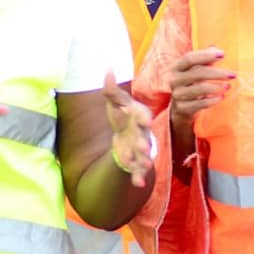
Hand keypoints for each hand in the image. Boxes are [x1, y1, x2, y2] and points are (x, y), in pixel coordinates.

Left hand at [103, 72, 154, 187]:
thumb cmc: (122, 113)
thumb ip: (111, 89)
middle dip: (144, 142)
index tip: (145, 119)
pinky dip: (138, 176)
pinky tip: (138, 184)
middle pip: (145, 137)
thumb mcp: (115, 101)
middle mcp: (142, 132)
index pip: (143, 115)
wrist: (125, 131)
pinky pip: (137, 169)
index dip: (144, 117)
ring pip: (144, 154)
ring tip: (144, 166)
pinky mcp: (135, 160)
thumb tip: (108, 69)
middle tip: (143, 146)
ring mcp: (140, 147)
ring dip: (144, 160)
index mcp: (139, 116)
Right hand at [169, 47, 235, 136]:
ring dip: (216, 87)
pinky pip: (199, 104)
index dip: (206, 55)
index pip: (189, 58)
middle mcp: (174, 80)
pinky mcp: (183, 108)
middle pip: (197, 73)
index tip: (223, 54)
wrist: (181, 106)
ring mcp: (177, 94)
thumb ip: (205, 58)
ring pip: (199, 89)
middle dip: (217, 73)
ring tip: (228, 86)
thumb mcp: (196, 69)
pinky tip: (222, 97)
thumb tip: (215, 47)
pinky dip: (212, 100)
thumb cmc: (192, 82)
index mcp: (176, 67)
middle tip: (233, 74)